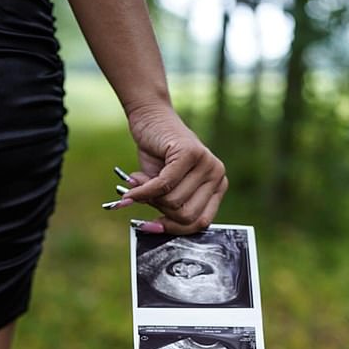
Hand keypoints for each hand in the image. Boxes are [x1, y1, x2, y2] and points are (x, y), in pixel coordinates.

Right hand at [124, 102, 227, 233]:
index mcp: (216, 186)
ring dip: (151, 198)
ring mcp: (207, 163)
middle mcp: (217, 174)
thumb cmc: (158, 155)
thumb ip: (167, 208)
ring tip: (141, 183)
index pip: (200, 222)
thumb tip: (154, 230)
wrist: (151, 118)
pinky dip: (144, 192)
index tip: (153, 228)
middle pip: (186, 215)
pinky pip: (164, 186)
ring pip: (174, 202)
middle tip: (147, 198)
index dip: (175, 229)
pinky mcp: (190, 153)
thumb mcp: (165, 188)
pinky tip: (132, 192)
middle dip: (161, 212)